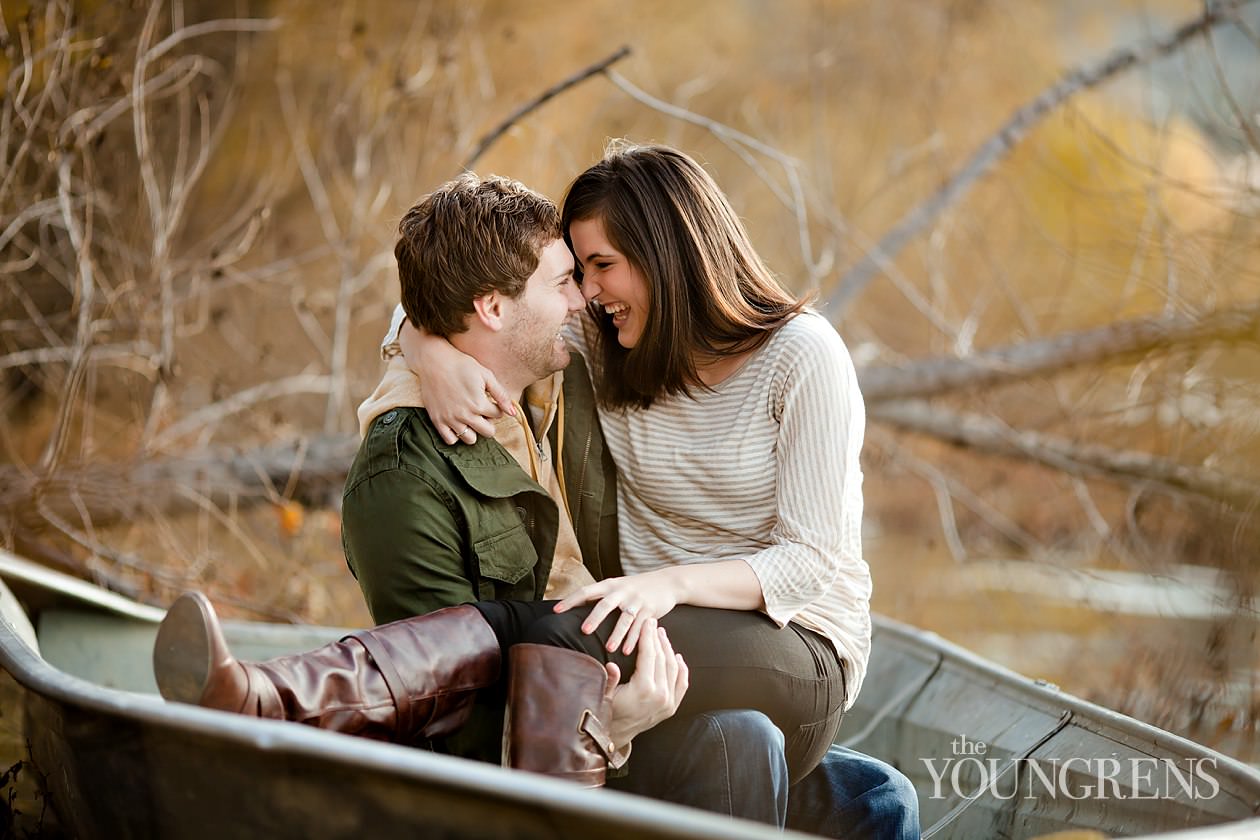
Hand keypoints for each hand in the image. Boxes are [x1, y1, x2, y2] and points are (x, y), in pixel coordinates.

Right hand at [398, 319, 514, 444]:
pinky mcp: (437, 420)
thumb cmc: (461, 365)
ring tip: (470, 418)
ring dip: (474, 431)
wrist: (434, 361)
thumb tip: (513, 413)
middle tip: (482, 411)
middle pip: (488, 432)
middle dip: (489, 422)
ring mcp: (450, 419)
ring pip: (470, 439)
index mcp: (479, 403)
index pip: (498, 415)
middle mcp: (465, 415)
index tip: (489, 401)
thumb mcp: (485, 375)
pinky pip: (450, 440)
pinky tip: (457, 423)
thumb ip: (501, 394)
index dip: (496, 408)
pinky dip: (455, 435)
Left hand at [554, 569, 679, 654]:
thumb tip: (574, 608)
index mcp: (610, 585)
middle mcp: (622, 591)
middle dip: (595, 618)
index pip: (586, 591)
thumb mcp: (617, 586)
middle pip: (606, 604)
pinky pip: (640, 627)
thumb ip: (600, 596)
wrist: (666, 582)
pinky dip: (633, 640)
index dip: (571, 600)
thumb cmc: (635, 588)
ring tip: (609, 648)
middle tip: (584, 631)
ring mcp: (637, 601)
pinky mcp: (650, 611)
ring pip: (625, 618)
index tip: (556, 611)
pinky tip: (626, 651)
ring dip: (617, 634)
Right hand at [604, 621, 688, 750]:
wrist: (616, 735)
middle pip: (662, 659)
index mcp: (644, 690)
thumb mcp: (603, 696)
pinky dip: (681, 668)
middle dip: (658, 639)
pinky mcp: (671, 707)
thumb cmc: (607, 712)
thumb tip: (611, 664)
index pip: (649, 655)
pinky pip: (682, 684)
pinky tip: (677, 656)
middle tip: (654, 624)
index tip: (647, 622)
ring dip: (668, 649)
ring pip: (673, 668)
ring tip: (662, 635)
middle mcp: (660, 696)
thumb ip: (609, 680)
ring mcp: (668, 702)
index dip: (648, 636)